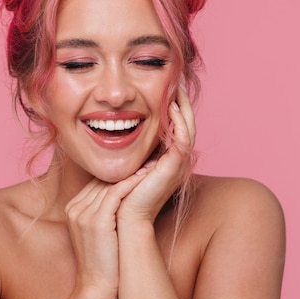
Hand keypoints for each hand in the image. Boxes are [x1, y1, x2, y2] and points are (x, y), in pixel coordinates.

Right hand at [65, 173, 147, 292]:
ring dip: (132, 173)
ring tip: (151, 164)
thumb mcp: (98, 232)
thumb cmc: (104, 261)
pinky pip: (115, 194)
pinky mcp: (96, 221)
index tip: (138, 164)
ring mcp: (83, 214)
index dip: (118, 172)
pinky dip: (131, 184)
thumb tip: (121, 195)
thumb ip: (102, 211)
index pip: (96, 182)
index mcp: (73, 208)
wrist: (97, 286)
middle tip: (148, 157)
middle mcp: (74, 208)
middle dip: (125, 169)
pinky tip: (145, 177)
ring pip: (109, 184)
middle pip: (101, 180)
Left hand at [117, 86, 195, 222]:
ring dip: (183, 105)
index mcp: (165, 161)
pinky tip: (171, 104)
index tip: (164, 86)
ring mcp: (178, 163)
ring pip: (188, 126)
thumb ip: (125, 152)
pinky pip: (184, 136)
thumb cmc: (118, 198)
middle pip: (184, 123)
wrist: (124, 220)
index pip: (173, 127)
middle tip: (176, 78)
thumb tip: (111, 134)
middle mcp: (176, 161)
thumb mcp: (123, 167)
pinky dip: (180, 119)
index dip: (171, 106)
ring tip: (176, 84)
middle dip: (180, 100)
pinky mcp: (176, 166)